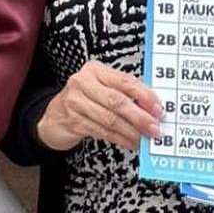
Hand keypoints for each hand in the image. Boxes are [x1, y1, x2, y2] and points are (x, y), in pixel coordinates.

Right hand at [36, 59, 161, 152]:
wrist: (55, 115)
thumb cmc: (85, 99)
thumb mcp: (102, 88)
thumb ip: (125, 93)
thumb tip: (152, 109)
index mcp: (95, 70)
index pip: (124, 81)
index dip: (144, 96)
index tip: (158, 109)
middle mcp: (82, 83)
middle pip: (117, 101)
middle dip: (139, 117)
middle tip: (154, 128)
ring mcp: (75, 102)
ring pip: (110, 119)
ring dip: (131, 131)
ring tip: (144, 138)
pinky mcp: (73, 121)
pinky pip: (103, 131)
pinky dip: (120, 139)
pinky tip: (130, 142)